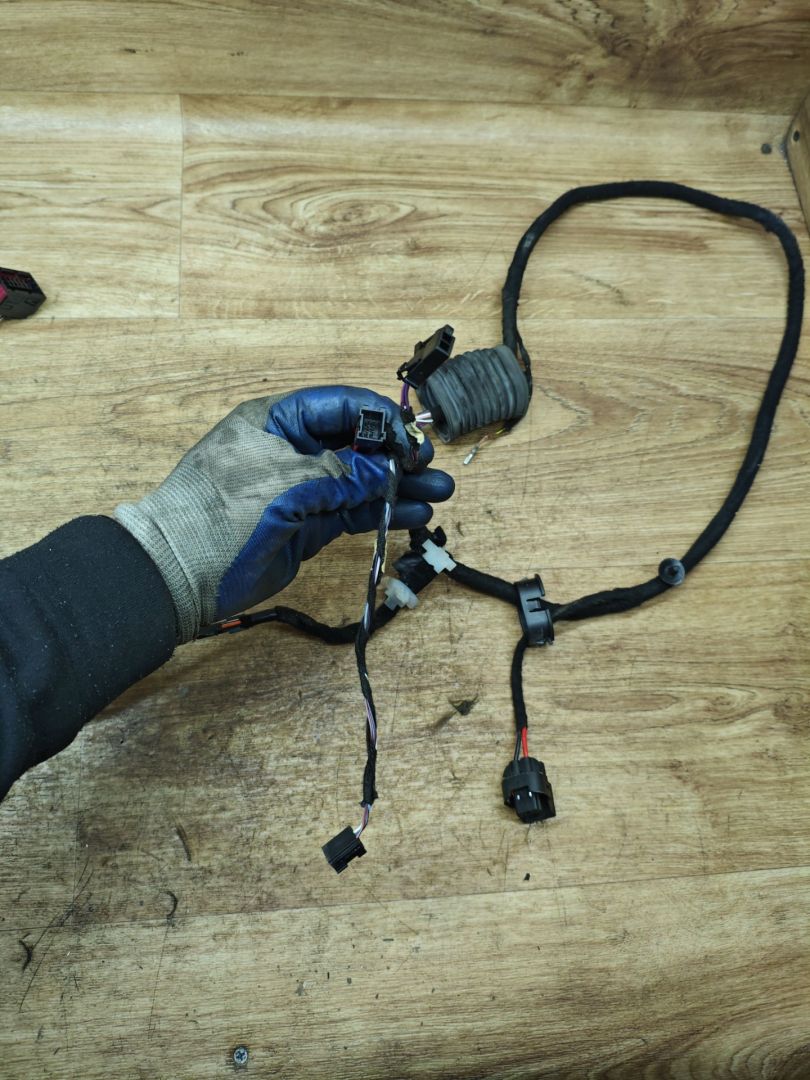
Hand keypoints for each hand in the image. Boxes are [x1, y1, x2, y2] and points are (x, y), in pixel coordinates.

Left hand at [114, 386, 454, 642]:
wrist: (180, 573)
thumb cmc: (221, 512)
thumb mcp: (287, 483)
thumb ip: (344, 474)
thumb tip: (388, 470)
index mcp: (277, 420)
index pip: (340, 406)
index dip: (379, 419)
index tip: (411, 439)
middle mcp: (292, 449)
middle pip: (356, 443)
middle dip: (397, 455)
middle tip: (431, 467)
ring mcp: (300, 488)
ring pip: (360, 480)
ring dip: (399, 486)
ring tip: (439, 493)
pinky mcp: (306, 524)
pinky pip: (353, 511)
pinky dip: (383, 512)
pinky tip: (415, 513)